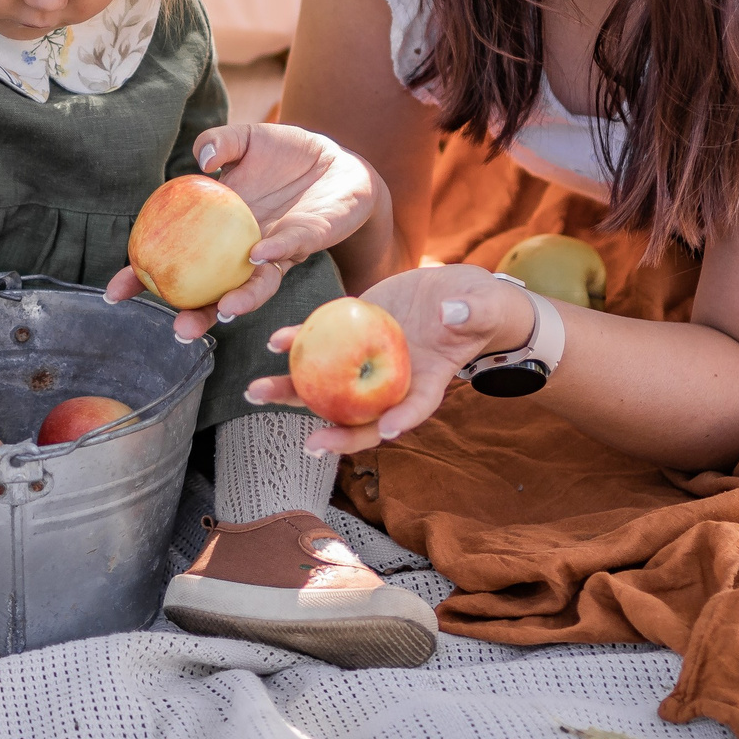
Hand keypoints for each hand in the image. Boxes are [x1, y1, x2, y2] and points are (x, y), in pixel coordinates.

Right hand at [105, 123, 380, 340]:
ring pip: (254, 287)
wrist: (340, 161)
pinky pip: (287, 251)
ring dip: (239, 302)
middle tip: (178, 329)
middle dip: (196, 315)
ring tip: (224, 312)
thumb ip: (220, 142)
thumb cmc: (287, 153)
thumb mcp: (248, 139)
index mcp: (216, 228)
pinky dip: (271, 253)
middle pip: (212, 292)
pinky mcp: (307, 242)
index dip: (144, 277)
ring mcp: (275, 252)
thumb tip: (199, 160)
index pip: (173, 258)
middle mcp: (242, 250)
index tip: (116, 294)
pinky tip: (256, 254)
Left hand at [242, 264, 530, 455]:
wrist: (454, 294)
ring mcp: (367, 360)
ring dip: (291, 391)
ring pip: (327, 384)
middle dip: (332, 432)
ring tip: (254, 393)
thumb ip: (472, 313)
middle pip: (359, 413)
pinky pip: (321, 345)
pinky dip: (297, 344)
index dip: (400, 421)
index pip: (415, 408)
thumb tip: (453, 314)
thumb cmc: (477, 307)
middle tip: (307, 444)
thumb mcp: (483, 307)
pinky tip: (274, 341)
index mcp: (427, 381)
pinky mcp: (351, 333)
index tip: (385, 430)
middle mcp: (392, 380)